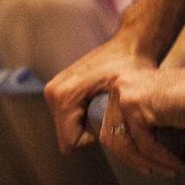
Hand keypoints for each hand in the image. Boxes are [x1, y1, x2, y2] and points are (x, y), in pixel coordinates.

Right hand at [44, 33, 156, 151]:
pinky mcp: (59, 89)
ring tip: (108, 107)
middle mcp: (53, 92)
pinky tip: (101, 102)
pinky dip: (85, 116)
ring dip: (88, 124)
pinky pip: (69, 118)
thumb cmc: (132, 66)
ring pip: (68, 128)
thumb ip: (110, 120)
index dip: (93, 139)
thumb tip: (105, 142)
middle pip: (67, 136)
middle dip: (90, 132)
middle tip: (111, 113)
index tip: (111, 122)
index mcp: (63, 95)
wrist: (130, 43)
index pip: (69, 142)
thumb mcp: (125, 94)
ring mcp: (53, 90)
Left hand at [99, 62, 184, 176]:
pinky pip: (145, 145)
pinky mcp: (138, 107)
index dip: (125, 152)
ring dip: (149, 163)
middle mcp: (119, 88)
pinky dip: (162, 159)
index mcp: (121, 87)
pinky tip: (178, 165)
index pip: (110, 128)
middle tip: (156, 171)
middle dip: (134, 161)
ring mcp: (126, 96)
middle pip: (112, 138)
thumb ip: (141, 123)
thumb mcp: (158, 110)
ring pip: (126, 145)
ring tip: (170, 171)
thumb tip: (130, 155)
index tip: (146, 165)